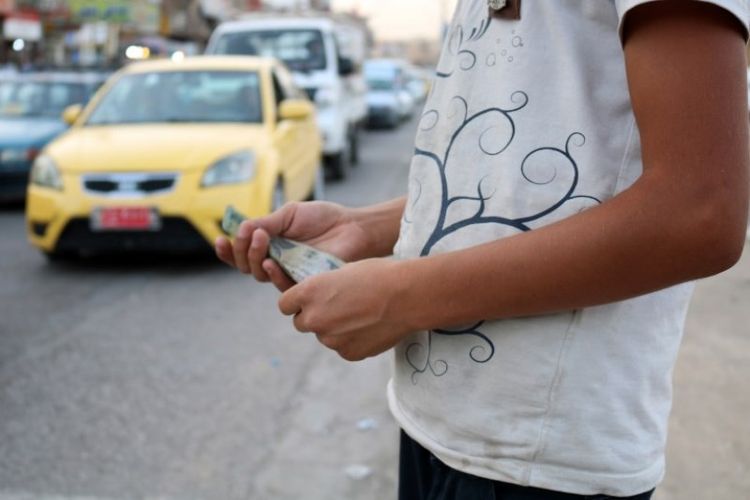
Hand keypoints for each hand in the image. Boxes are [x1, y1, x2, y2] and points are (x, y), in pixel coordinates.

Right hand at [215, 201, 374, 290]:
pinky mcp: (303, 283)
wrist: (351, 226)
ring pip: (259, 275)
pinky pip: (282, 286)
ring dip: (255, 258)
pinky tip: (272, 263)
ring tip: (262, 239)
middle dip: (242, 250)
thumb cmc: (321, 218)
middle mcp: (274, 261)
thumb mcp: (289, 214)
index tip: (220, 239)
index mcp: (268, 244)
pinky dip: (273, 275)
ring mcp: (288, 273)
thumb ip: (265, 222)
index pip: (241, 253)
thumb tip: (240, 229)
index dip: (228, 250)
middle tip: (253, 233)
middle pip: (246, 265)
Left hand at [278, 258, 413, 360]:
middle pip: (301, 323)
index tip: (308, 299)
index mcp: (309, 292)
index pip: (284, 304)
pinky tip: (369, 327)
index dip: (296, 302)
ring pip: (324, 336)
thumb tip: (317, 300)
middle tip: (337, 308)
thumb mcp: (342, 272)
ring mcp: (330, 339)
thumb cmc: (378, 276)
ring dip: (334, 329)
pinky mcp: (348, 353)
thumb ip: (323, 289)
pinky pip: (342, 347)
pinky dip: (351, 340)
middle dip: (314, 317)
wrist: (407, 296)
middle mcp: (314, 318)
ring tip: (361, 315)